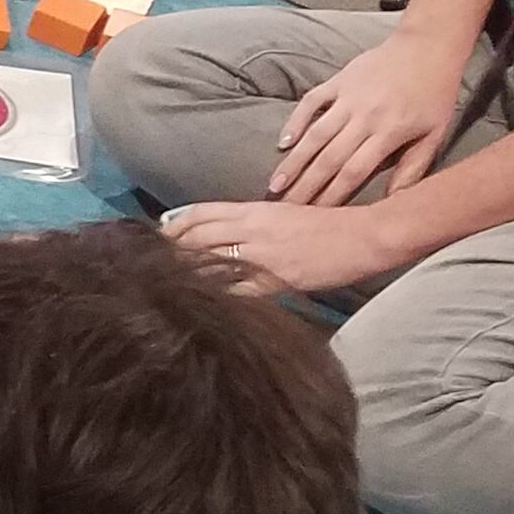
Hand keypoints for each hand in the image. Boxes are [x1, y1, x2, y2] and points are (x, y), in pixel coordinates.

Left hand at [161, 196, 409, 299]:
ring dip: (183, 273)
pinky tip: (197, 303)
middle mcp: (252, 229)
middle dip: (169, 251)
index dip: (173, 225)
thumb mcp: (284, 216)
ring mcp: (262, 255)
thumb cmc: (328, 226)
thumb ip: (253, 223)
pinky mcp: (275, 279)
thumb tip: (224, 234)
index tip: (156, 237)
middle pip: (196, 238)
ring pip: (209, 261)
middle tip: (148, 265)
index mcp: (255, 210)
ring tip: (162, 284)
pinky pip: (235, 289)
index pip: (201, 213)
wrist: (366, 236)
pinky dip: (214, 294)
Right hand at [271, 31, 469, 204]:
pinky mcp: (339, 80)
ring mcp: (349, 97)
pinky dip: (295, 121)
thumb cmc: (435, 93)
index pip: (353, 172)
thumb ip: (413, 168)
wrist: (429, 45)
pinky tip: (282, 143)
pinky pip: (311, 102)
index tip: (314, 218)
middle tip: (284, 210)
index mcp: (390, 131)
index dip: (331, 197)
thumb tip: (394, 202)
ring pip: (315, 135)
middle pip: (329, 159)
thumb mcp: (434, 133)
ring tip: (275, 185)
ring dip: (293, 162)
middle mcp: (366, 116)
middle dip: (305, 187)